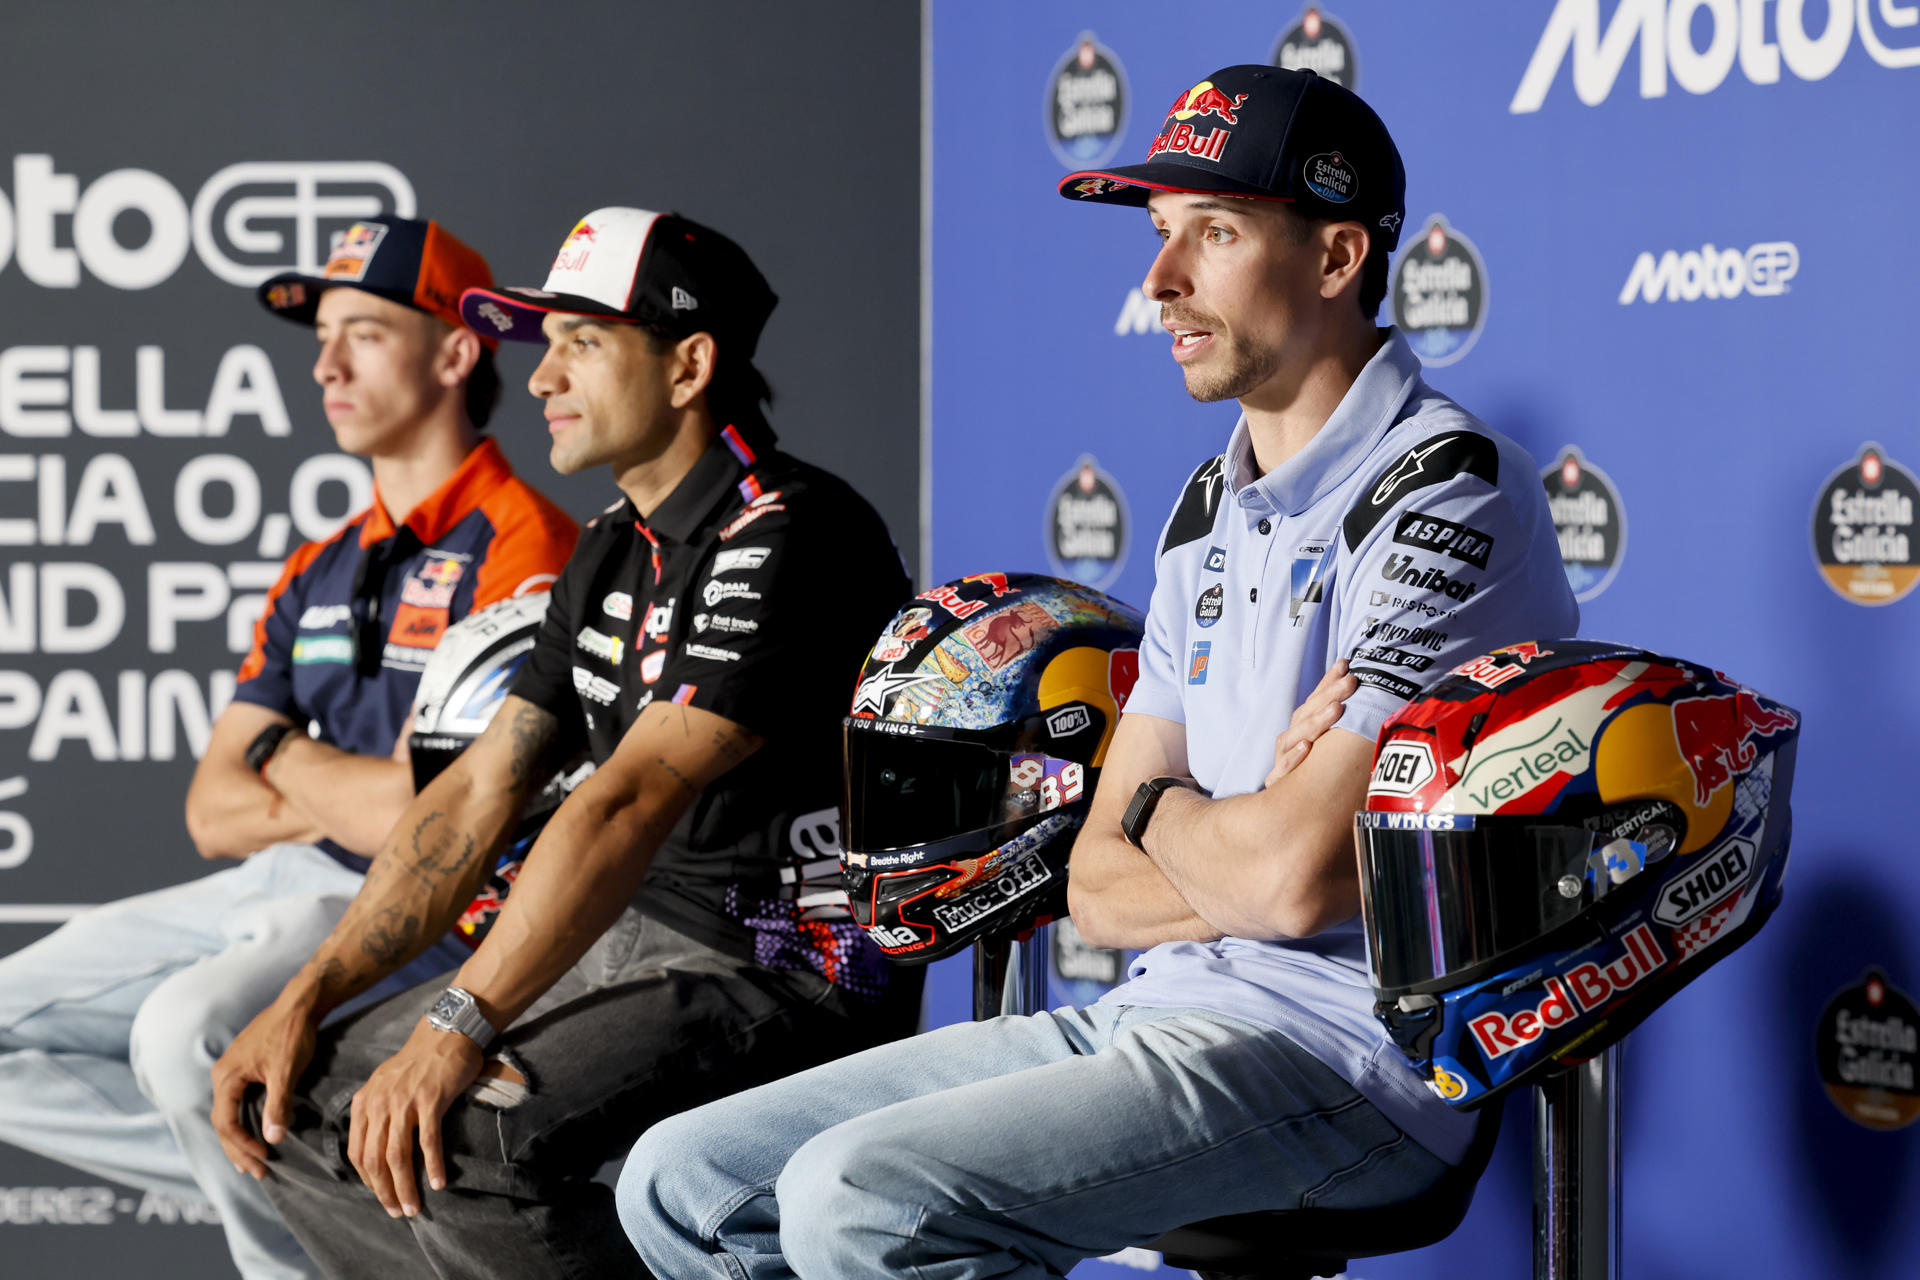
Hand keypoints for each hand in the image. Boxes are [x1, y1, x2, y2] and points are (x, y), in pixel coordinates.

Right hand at [211, 991, 319, 1178]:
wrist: (301, 1002)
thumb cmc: (293, 1034)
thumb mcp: (286, 1071)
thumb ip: (278, 1104)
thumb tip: (272, 1139)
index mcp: (226, 1077)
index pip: (226, 1123)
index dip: (243, 1146)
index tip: (265, 1160)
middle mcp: (223, 1075)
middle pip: (223, 1123)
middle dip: (239, 1150)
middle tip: (259, 1173)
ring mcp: (232, 1070)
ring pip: (229, 1113)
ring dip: (240, 1138)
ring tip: (253, 1162)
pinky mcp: (244, 1067)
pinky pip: (237, 1102)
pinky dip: (244, 1121)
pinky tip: (256, 1131)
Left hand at [348, 1020, 482, 1217]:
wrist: (445, 1032)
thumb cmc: (418, 1061)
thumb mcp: (384, 1082)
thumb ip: (374, 1110)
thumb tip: (373, 1146)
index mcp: (365, 1102)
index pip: (358, 1152)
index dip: (368, 1180)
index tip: (382, 1197)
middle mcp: (379, 1103)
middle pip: (375, 1159)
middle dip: (384, 1192)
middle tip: (397, 1211)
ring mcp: (404, 1102)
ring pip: (397, 1156)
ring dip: (405, 1187)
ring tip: (414, 1207)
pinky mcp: (430, 1100)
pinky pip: (428, 1141)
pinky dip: (432, 1166)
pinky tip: (438, 1182)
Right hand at [1264, 660, 1360, 788]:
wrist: (1287, 817)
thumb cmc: (1318, 781)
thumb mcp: (1331, 752)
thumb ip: (1342, 729)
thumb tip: (1368, 701)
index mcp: (1302, 731)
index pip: (1314, 701)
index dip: (1327, 682)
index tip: (1345, 664)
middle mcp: (1291, 742)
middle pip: (1306, 715)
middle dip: (1328, 695)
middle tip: (1351, 681)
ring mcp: (1282, 761)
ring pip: (1294, 737)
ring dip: (1315, 722)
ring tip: (1336, 709)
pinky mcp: (1278, 785)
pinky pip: (1283, 770)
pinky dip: (1294, 758)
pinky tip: (1307, 747)